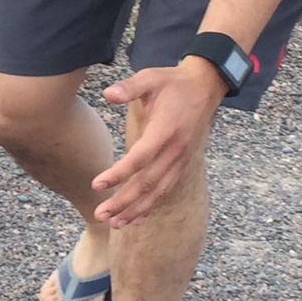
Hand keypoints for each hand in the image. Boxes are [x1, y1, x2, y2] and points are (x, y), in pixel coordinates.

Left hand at [91, 61, 224, 226]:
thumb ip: (130, 87)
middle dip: (123, 201)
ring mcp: (180, 159)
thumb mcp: (151, 77)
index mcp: (166, 130)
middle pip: (147, 183)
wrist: (205, 86)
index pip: (140, 158)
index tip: (96, 185)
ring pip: (157, 191)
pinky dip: (150, 205)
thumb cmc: (173, 82)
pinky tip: (136, 218)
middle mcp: (175, 150)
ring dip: (136, 209)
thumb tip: (108, 94)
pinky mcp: (181, 163)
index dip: (118, 174)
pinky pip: (165, 189)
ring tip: (115, 223)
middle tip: (100, 214)